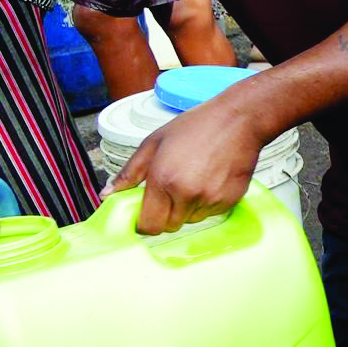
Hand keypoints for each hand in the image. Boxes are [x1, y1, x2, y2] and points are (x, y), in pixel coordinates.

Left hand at [114, 86, 273, 234]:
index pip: (149, 225)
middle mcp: (186, 194)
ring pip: (190, 220)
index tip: (144, 214)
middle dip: (164, 214)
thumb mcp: (154, 142)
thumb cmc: (197, 126)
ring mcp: (210, 199)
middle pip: (169, 226)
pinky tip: (209, 180)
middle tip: (169, 191)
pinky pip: (210, 214)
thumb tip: (107, 194)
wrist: (240, 120)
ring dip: (186, 208)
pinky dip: (206, 203)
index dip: (144, 223)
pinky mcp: (229, 201)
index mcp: (163, 179)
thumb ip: (129, 172)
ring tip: (193, 180)